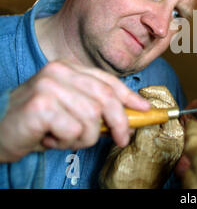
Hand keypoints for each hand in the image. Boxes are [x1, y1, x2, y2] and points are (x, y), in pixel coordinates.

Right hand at [0, 60, 149, 162]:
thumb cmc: (38, 122)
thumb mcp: (71, 109)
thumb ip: (96, 107)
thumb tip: (130, 117)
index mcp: (69, 67)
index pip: (108, 81)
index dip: (130, 97)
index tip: (146, 109)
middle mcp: (59, 71)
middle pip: (106, 99)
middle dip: (120, 123)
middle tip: (121, 139)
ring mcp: (50, 86)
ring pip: (93, 118)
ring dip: (83, 137)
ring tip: (65, 137)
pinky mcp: (41, 105)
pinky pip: (75, 130)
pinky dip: (67, 141)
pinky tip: (51, 138)